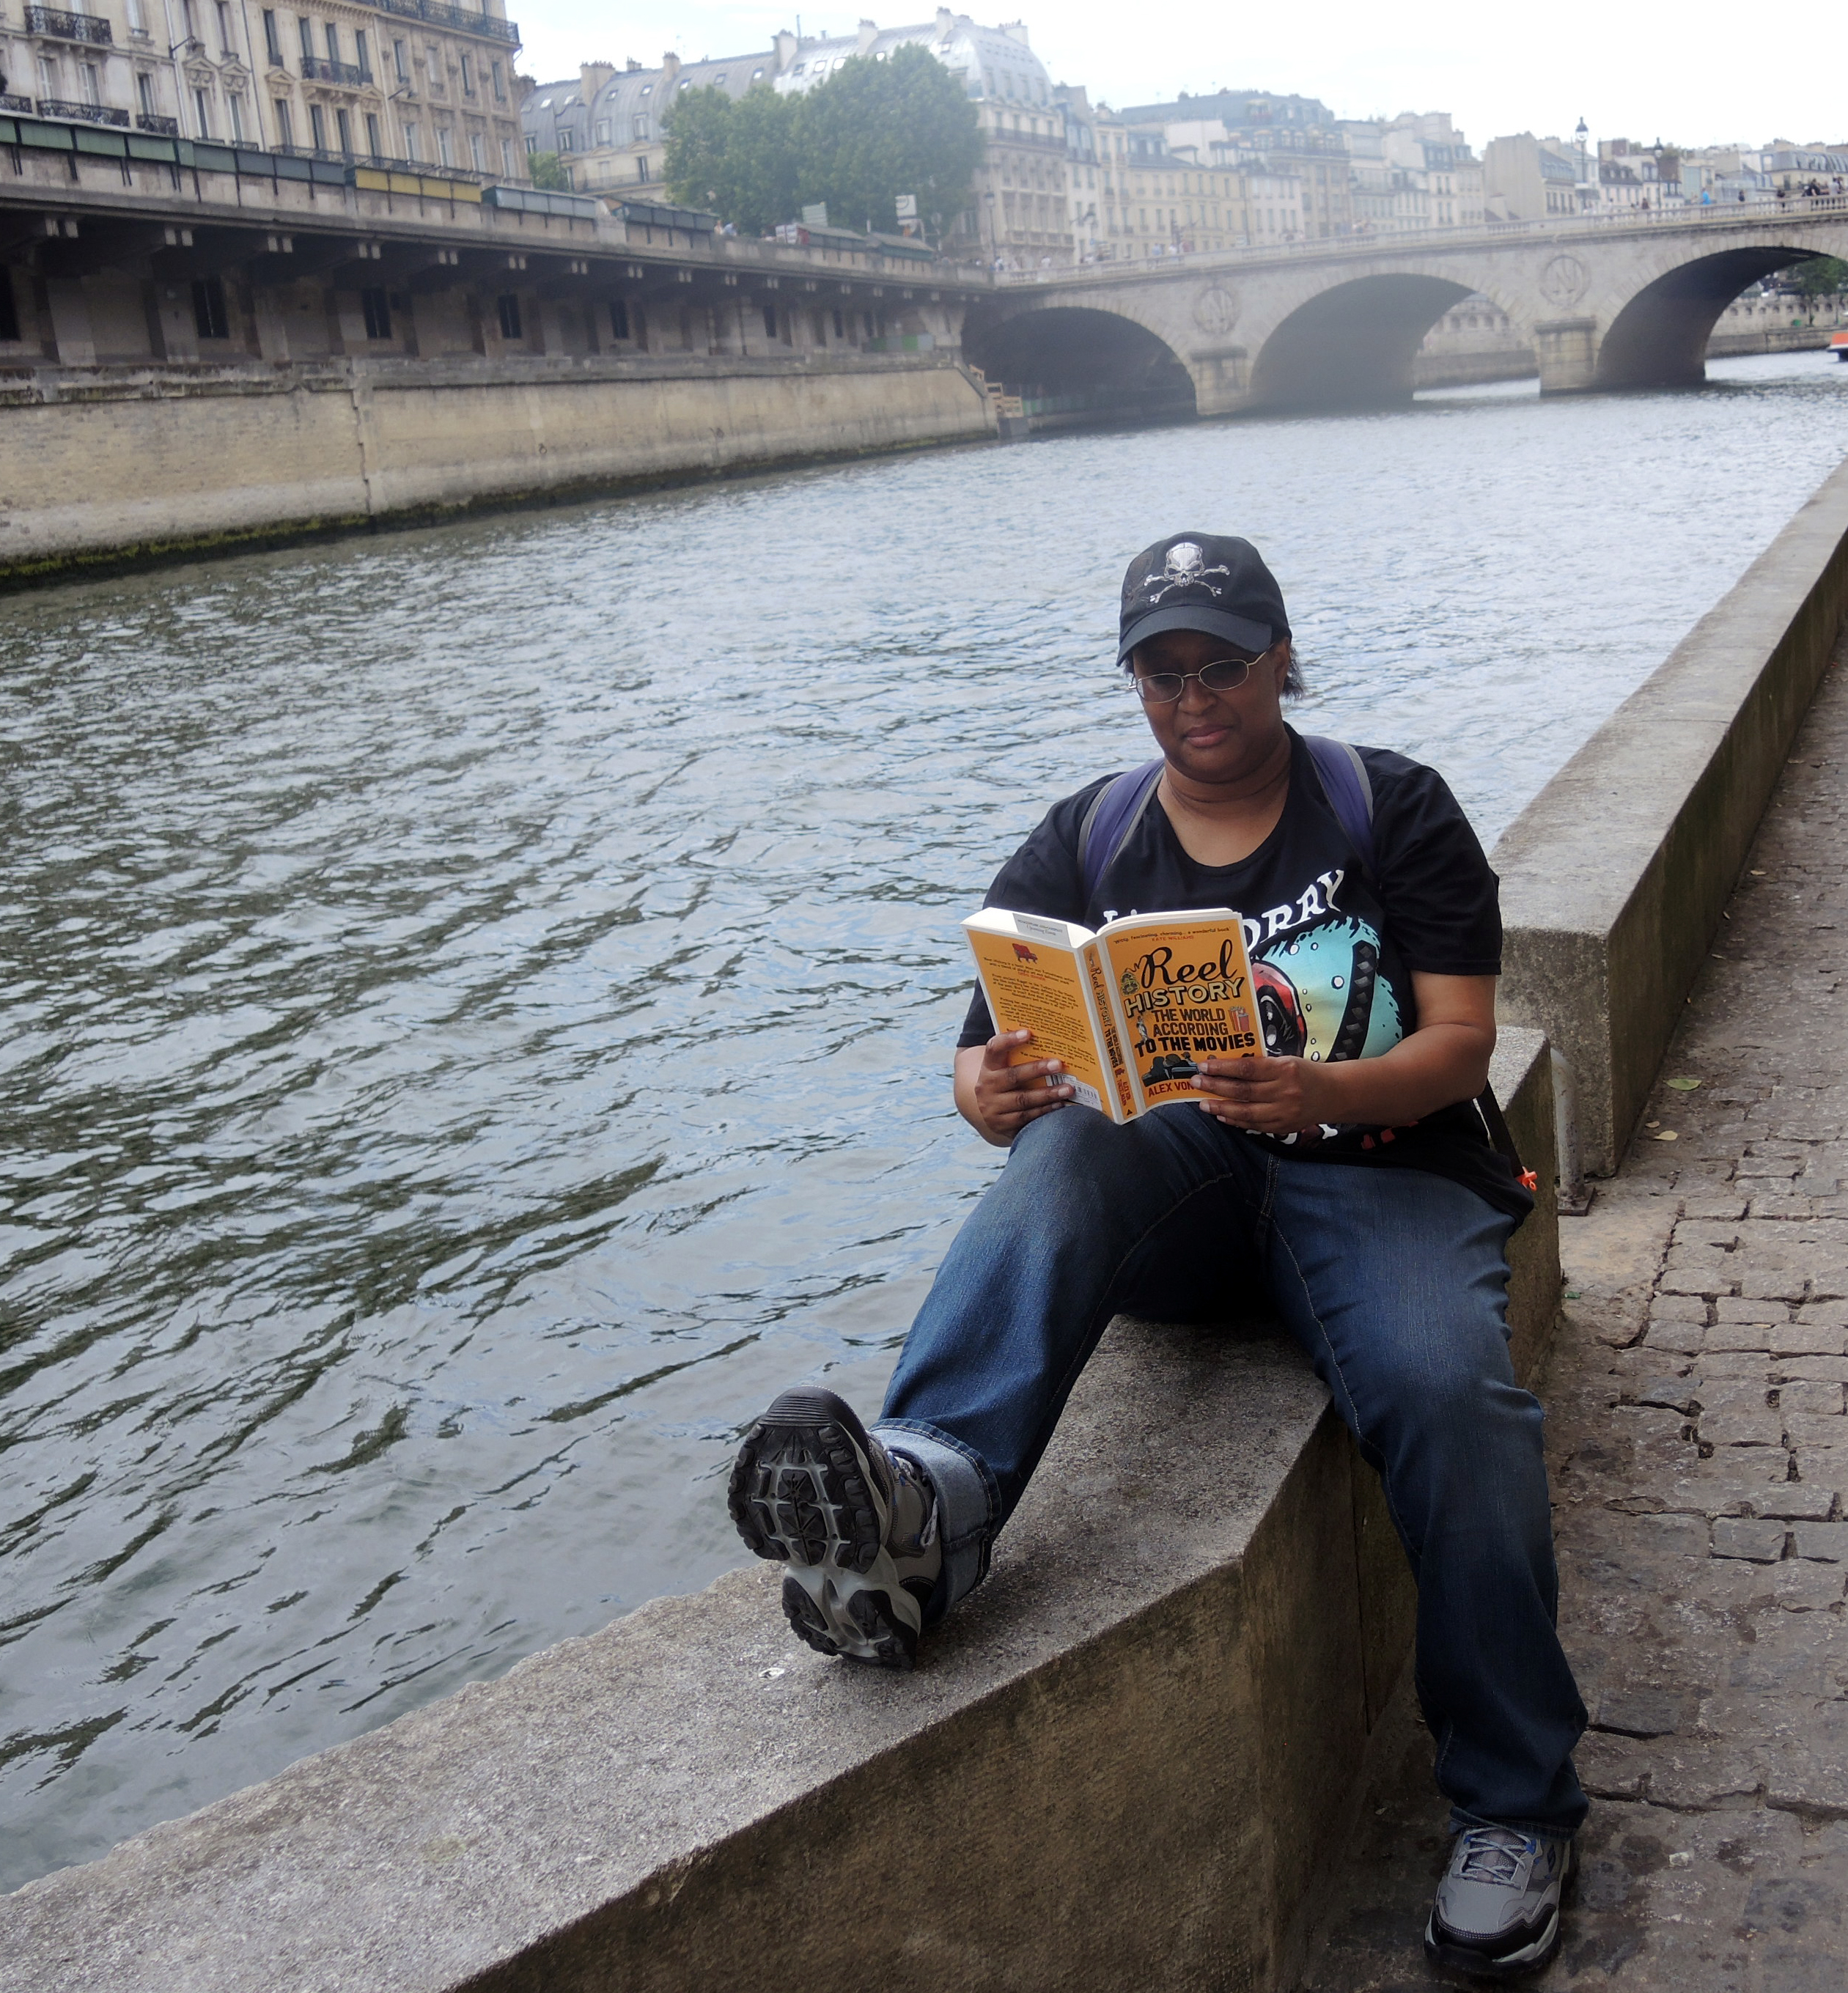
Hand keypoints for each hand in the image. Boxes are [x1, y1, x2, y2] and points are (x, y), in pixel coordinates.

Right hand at [956, 1030, 1072, 1144]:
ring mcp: (992, 1108)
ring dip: (1048, 1094)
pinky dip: (1044, 1111)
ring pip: (1022, 1100)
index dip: (1009, 1040)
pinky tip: (1059, 1105)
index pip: (993, 1048)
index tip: (1028, 1033)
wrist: (990, 1113)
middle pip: (1012, 1076)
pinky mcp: (1001, 1125)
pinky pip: (1026, 1117)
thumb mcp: (1005, 1069)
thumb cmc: (1007, 1083)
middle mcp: (986, 1086)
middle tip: (1058, 1064)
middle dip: (1037, 1070)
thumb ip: (1020, 1057)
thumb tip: (1053, 1042)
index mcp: (988, 1067)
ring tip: (1068, 1089)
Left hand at [1192, 1053, 1326, 1135]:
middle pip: (1242, 1090)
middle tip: (1196, 1082)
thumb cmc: (1304, 1072)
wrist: (1333, 1093)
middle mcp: (1284, 1091)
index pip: (1246, 1068)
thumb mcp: (1285, 1060)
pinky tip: (1222, 1115)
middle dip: (1215, 1086)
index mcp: (1284, 1069)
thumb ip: (1259, 1065)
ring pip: (1246, 1112)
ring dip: (1221, 1107)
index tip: (1203, 1065)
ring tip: (1203, 1103)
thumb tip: (1224, 1068)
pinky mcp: (1283, 1127)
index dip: (1222, 1067)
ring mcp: (1284, 1112)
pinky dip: (1236, 1121)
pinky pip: (1254, 1125)